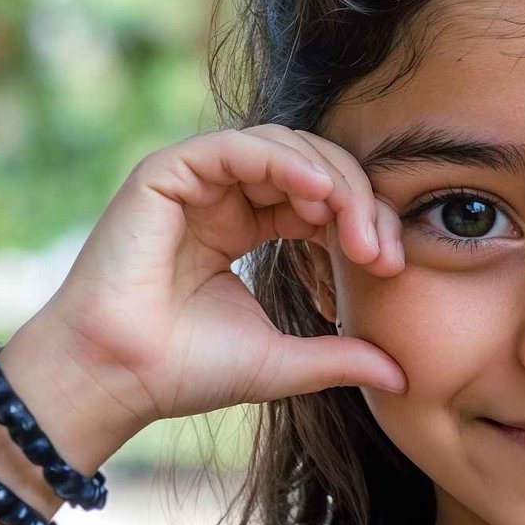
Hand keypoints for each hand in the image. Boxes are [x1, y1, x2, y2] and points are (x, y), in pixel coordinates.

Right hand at [21, 123, 408, 436]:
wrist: (119, 379)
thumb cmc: (186, 372)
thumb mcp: (286, 360)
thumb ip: (342, 356)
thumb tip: (405, 376)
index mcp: (245, 227)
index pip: (321, 201)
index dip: (362, 223)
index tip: (389, 267)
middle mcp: (222, 197)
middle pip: (311, 166)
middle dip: (357, 200)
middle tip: (380, 250)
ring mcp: (194, 182)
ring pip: (282, 147)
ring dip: (331, 181)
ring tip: (354, 228)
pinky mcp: (165, 173)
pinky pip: (236, 146)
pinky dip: (283, 161)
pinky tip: (318, 195)